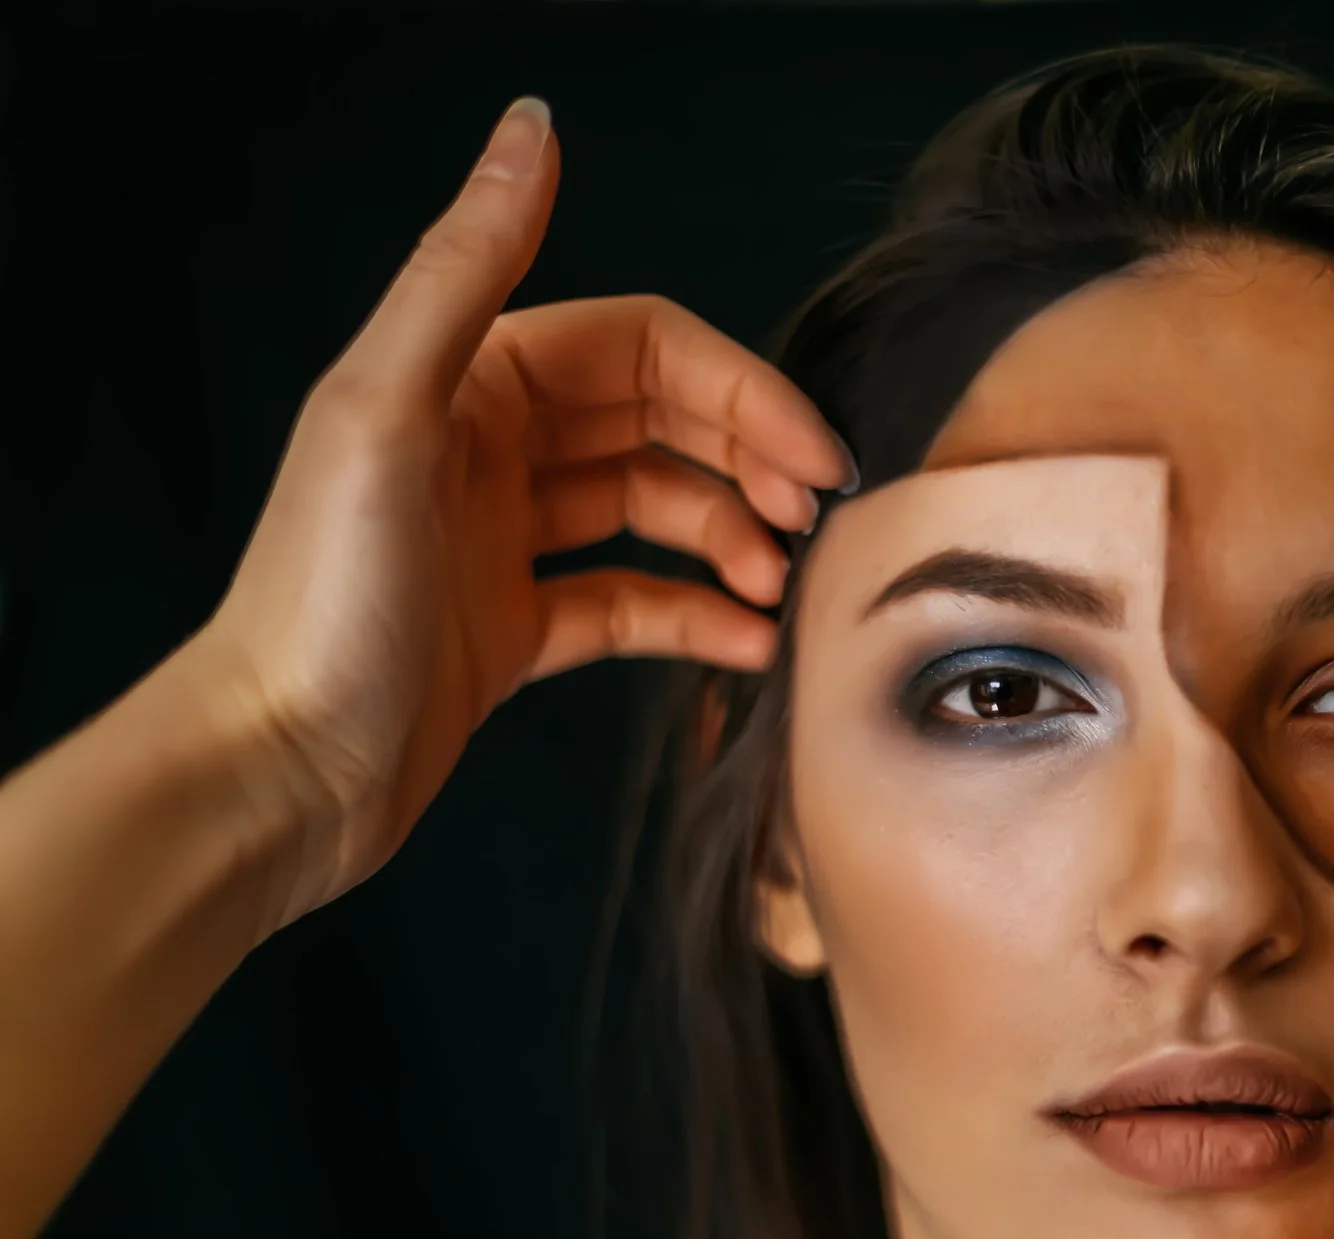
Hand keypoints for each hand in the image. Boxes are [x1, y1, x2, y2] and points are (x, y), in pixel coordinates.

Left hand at [189, 96, 855, 931]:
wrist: (274, 770)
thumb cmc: (318, 597)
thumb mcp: (388, 408)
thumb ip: (466, 263)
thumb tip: (532, 128)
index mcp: (464, 379)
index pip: (642, 349)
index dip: (739, 389)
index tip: (813, 454)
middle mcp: (489, 447)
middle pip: (662, 422)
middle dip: (750, 461)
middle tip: (816, 518)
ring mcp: (506, 541)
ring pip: (657, 510)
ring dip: (730, 540)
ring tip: (776, 588)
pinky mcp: (517, 629)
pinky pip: (632, 602)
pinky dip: (695, 618)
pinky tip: (744, 645)